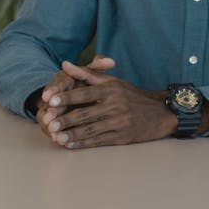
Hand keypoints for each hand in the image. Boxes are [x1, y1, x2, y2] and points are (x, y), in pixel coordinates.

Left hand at [45, 61, 175, 148]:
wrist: (160, 113)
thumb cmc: (131, 95)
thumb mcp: (112, 80)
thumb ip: (87, 73)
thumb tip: (65, 64)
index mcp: (110, 90)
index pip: (84, 93)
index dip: (66, 97)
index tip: (50, 100)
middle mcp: (115, 106)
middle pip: (85, 113)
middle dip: (65, 119)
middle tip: (48, 123)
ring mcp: (119, 123)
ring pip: (91, 129)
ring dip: (71, 134)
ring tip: (55, 137)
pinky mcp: (122, 138)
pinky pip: (99, 141)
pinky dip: (83, 143)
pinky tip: (70, 144)